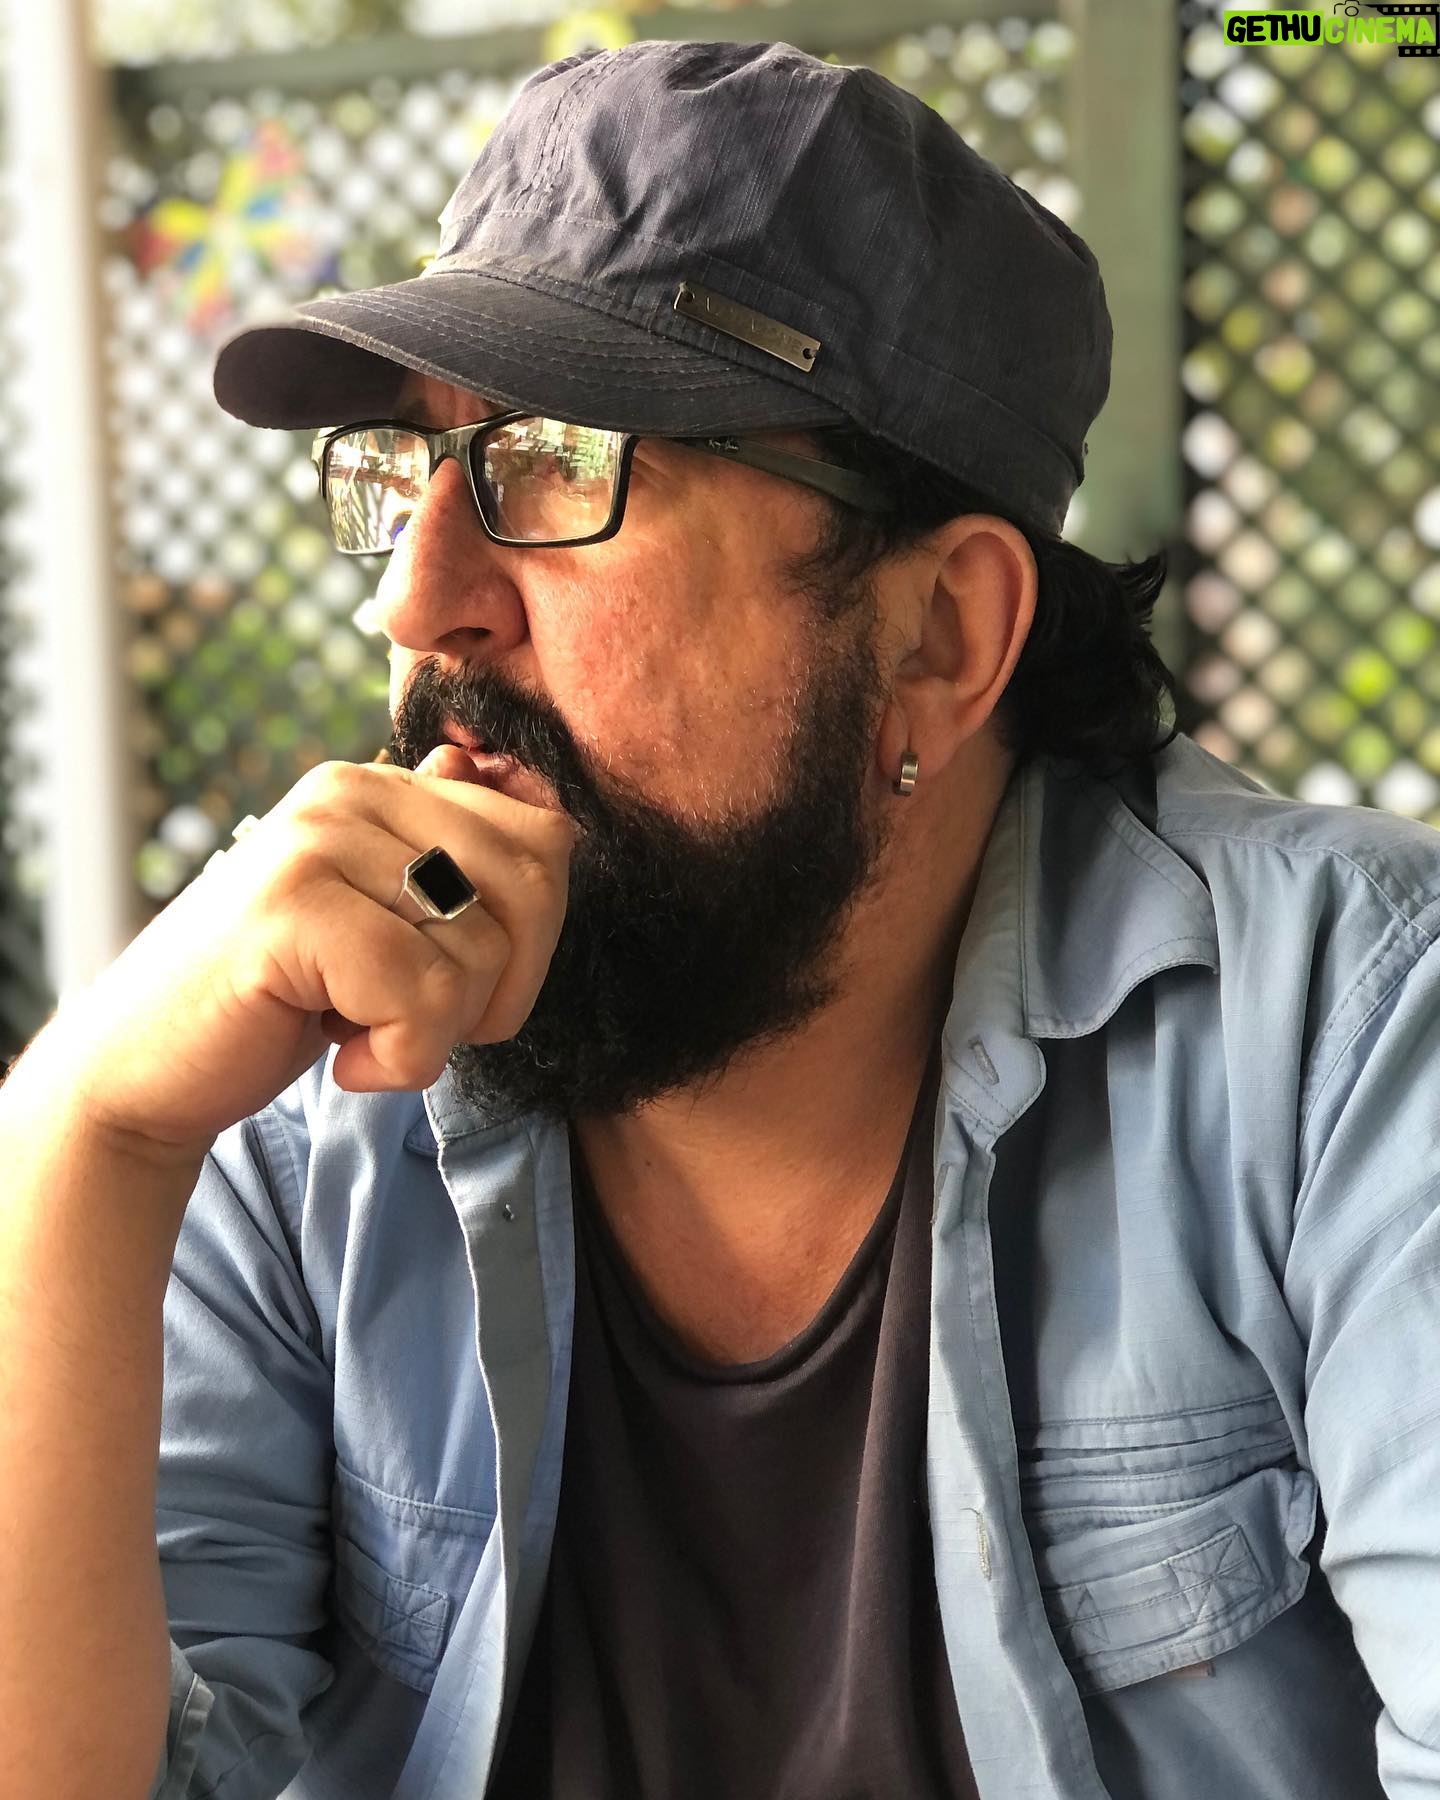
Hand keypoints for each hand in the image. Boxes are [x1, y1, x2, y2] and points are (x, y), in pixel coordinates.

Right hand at [48, 746, 575, 1159]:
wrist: (143, 1071)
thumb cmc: (279, 1004)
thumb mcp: (380, 927)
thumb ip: (447, 865)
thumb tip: (539, 802)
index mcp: (380, 788)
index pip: (547, 840)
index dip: (535, 940)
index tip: (460, 986)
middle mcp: (349, 793)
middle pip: (535, 887)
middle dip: (503, 988)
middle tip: (426, 1023)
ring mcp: (315, 844)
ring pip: (480, 954)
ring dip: (438, 1033)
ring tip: (361, 1032)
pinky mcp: (291, 911)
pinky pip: (423, 998)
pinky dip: (401, 1060)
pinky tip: (342, 1058)